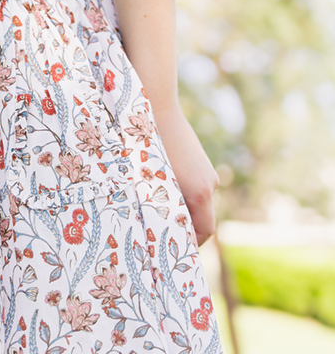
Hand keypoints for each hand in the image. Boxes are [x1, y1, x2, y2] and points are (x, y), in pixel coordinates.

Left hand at [152, 104, 218, 245]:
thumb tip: (154, 228)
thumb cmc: (144, 144)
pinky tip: (157, 186)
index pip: (205, 231)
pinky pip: (194, 184)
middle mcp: (209, 183)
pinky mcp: (200, 160)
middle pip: (202, 216)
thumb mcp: (148, 181)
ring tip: (155, 209)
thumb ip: (158, 206)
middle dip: (184, 226)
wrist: (155, 105)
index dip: (191, 243)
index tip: (173, 248)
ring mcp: (206, 170)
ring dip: (181, 207)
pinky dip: (181, 191)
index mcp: (199, 193)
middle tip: (161, 234)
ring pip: (197, 200)